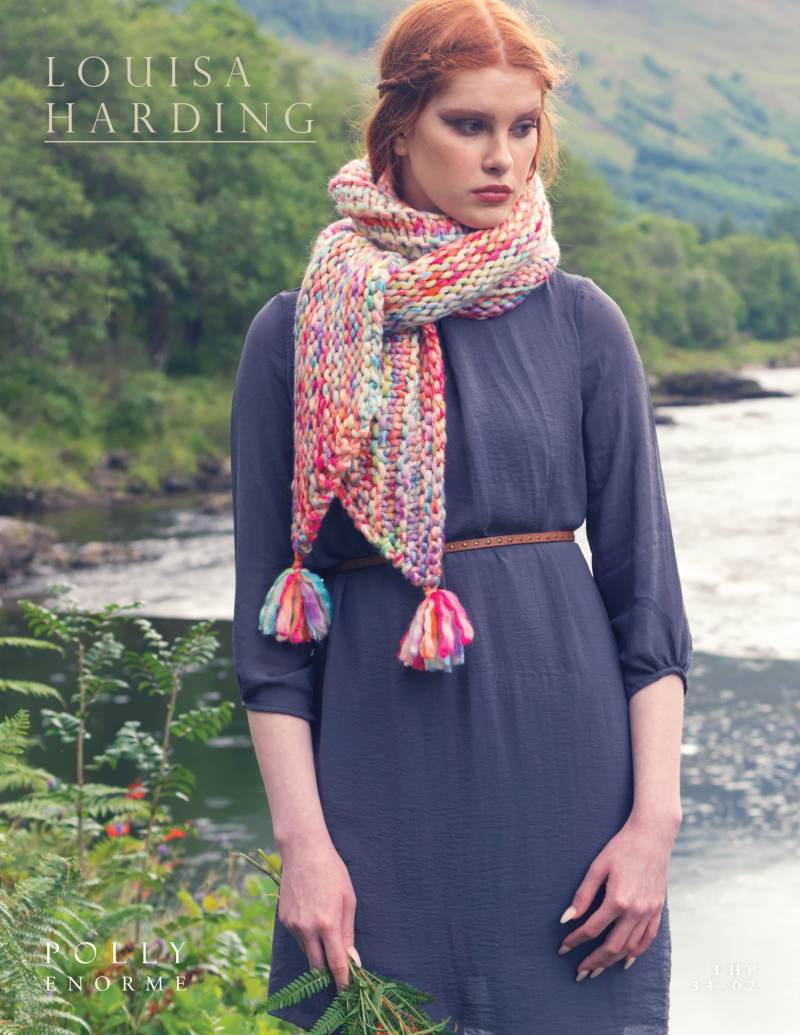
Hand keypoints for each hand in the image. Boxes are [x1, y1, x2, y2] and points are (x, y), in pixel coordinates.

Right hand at [278, 834, 358, 992]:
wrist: (303, 851)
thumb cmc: (332, 871)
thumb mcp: (348, 899)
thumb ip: (348, 932)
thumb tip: (352, 959)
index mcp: (327, 924)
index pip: (336, 964)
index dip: (343, 982)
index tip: (347, 993)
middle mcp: (307, 929)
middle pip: (317, 967)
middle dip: (328, 974)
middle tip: (339, 974)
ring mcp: (293, 926)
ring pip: (307, 952)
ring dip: (318, 953)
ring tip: (327, 936)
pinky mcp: (284, 920)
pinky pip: (298, 938)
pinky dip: (307, 939)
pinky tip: (313, 920)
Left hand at [557, 811, 679, 980]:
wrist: (653, 835)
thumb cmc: (621, 847)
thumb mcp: (597, 866)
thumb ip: (583, 894)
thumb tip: (567, 917)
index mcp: (617, 900)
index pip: (591, 929)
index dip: (575, 940)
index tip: (563, 948)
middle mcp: (635, 911)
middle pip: (611, 946)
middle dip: (593, 961)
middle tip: (579, 972)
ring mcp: (649, 912)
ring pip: (630, 948)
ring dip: (612, 962)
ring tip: (597, 970)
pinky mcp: (658, 910)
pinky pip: (648, 939)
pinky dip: (636, 953)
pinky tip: (625, 960)